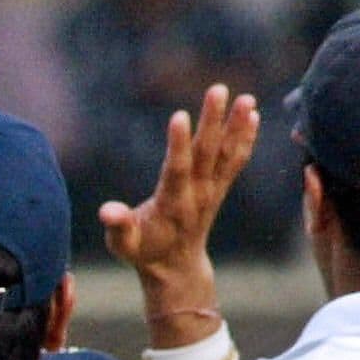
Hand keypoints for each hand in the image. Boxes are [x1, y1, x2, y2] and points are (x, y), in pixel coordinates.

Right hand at [97, 84, 258, 348]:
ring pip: (227, 154)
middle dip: (212, 121)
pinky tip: (252, 115)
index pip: (177, 170)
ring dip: (237, 126)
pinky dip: (245, 139)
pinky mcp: (220, 189)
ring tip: (247, 98)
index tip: (180, 116)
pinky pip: (236, 162)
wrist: (176, 268)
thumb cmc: (144, 251)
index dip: (178, 144)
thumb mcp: (123, 245)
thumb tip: (107, 212)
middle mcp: (197, 195)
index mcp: (172, 204)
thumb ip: (118, 227)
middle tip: (218, 90)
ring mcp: (212, 191)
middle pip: (207, 153)